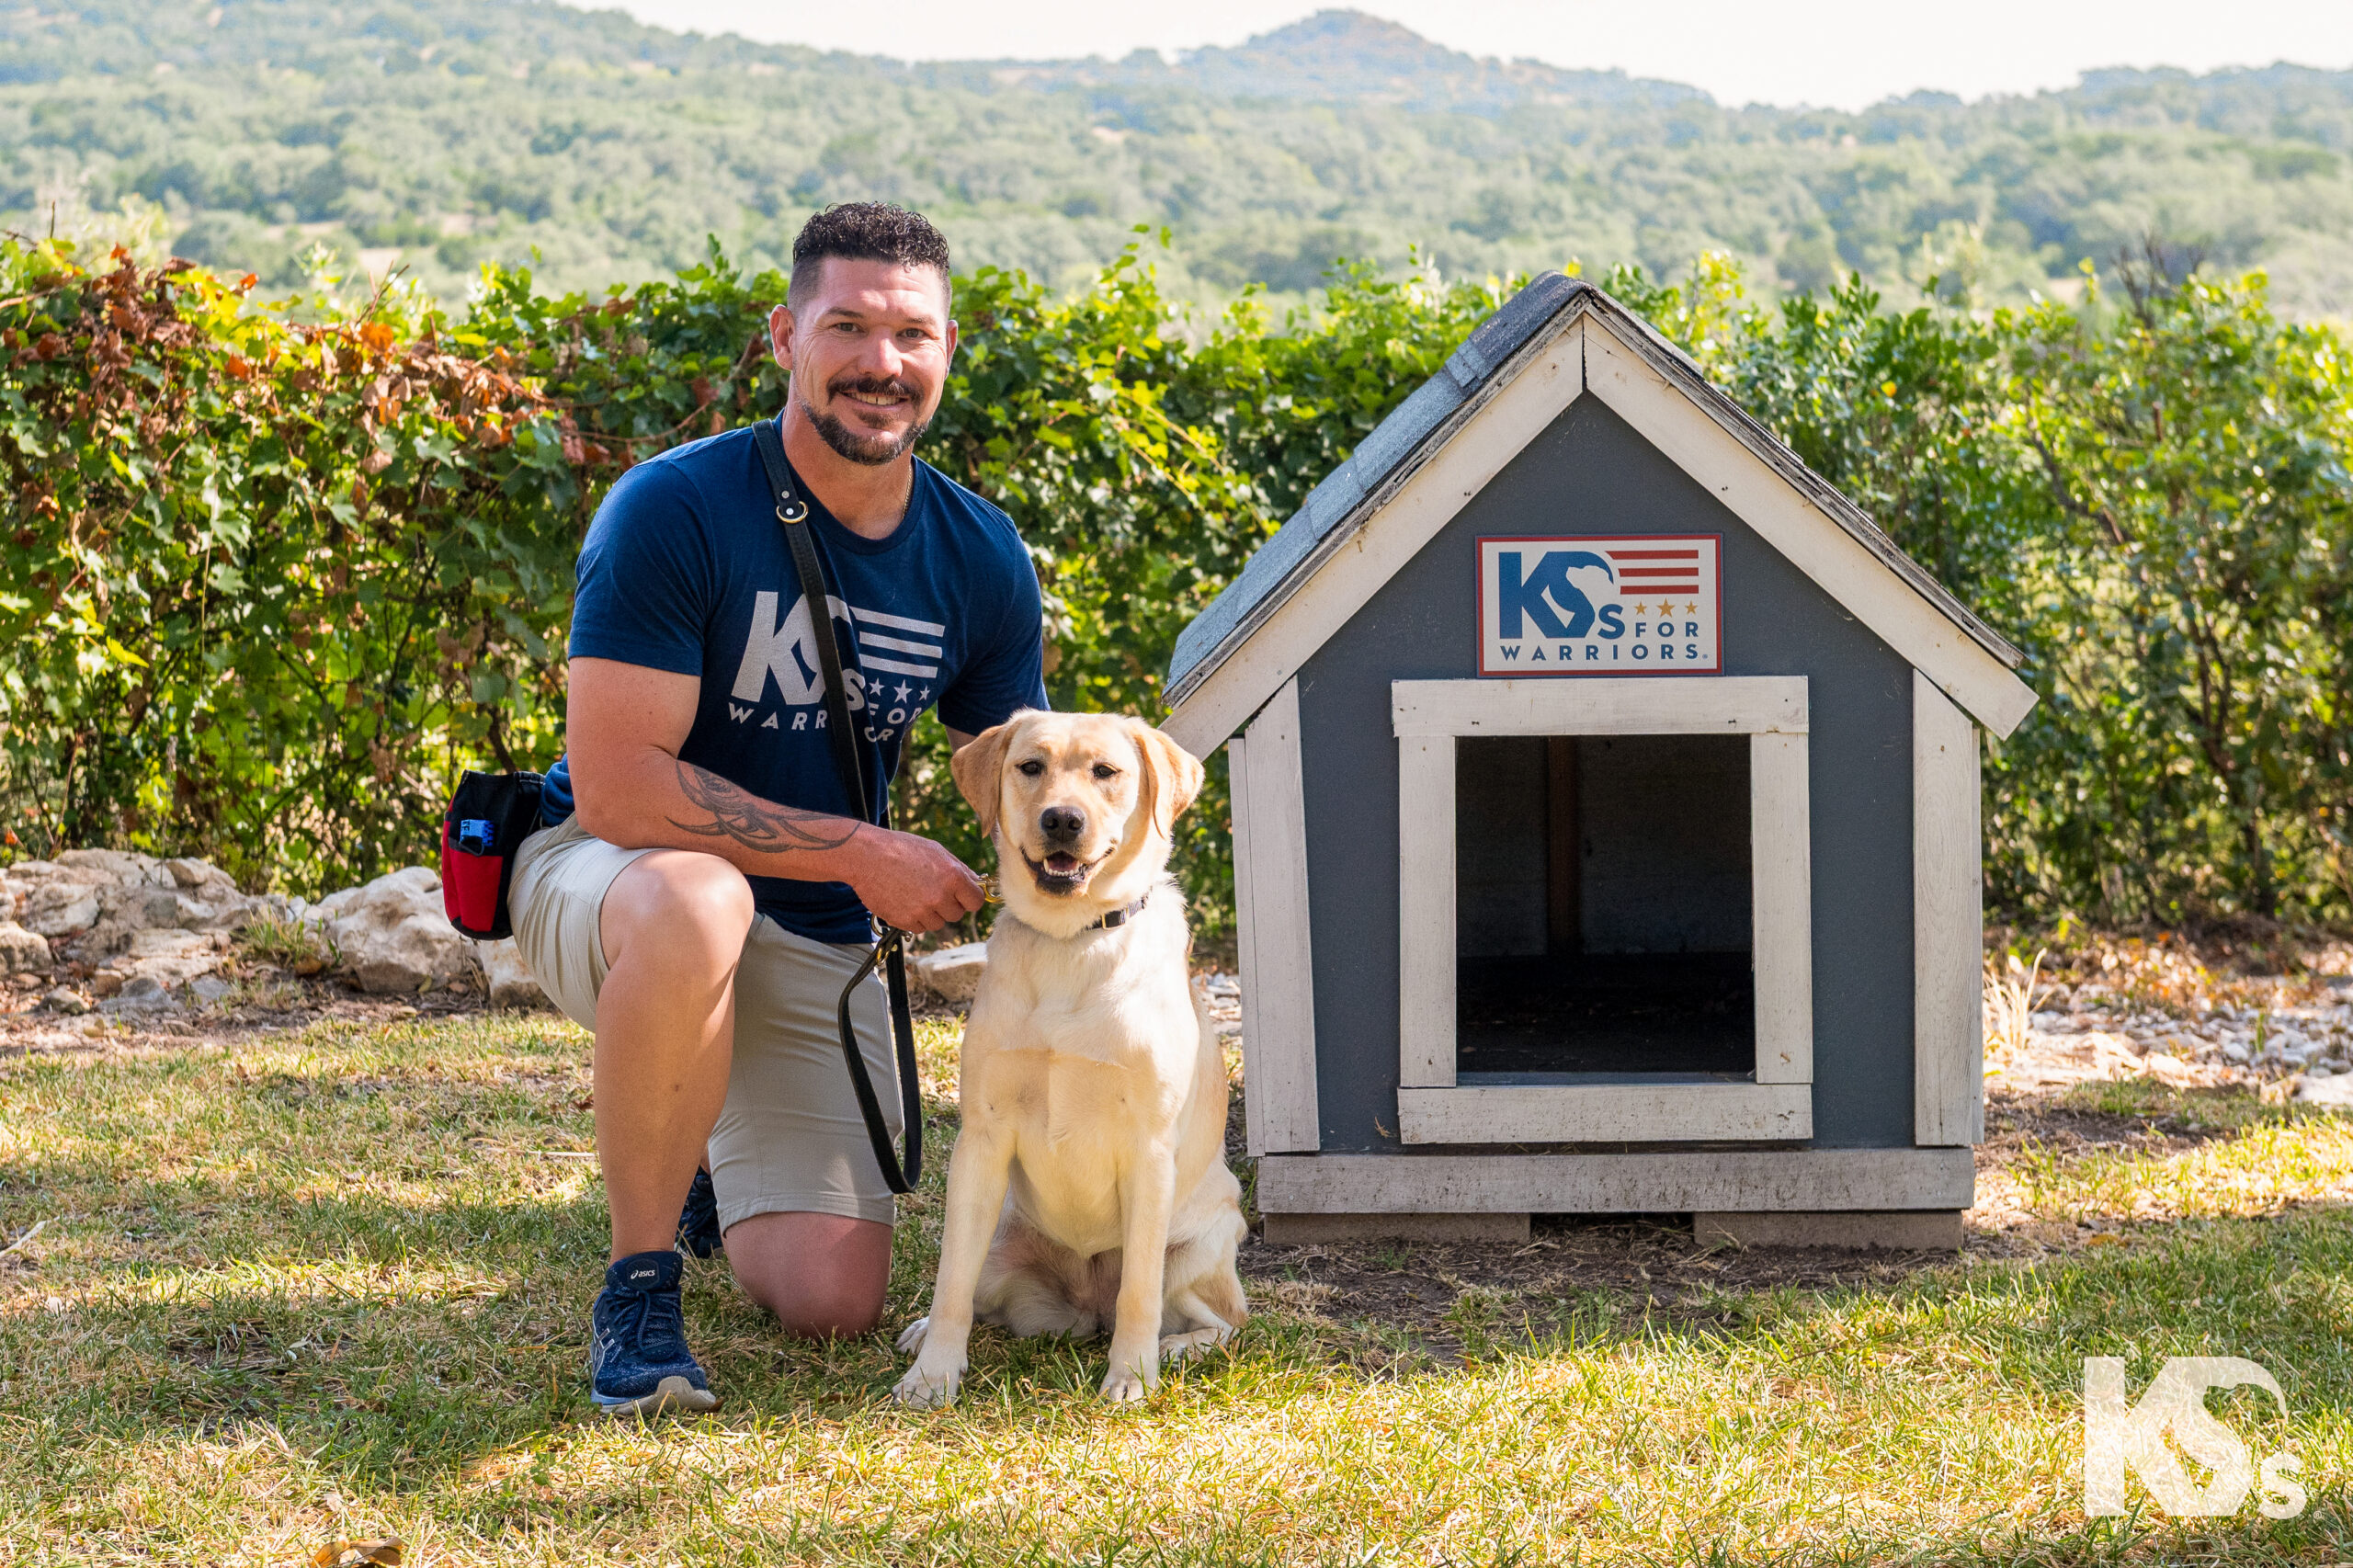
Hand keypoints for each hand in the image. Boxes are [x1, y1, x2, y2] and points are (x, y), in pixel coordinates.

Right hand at [850, 829, 984, 933]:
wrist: (866, 856)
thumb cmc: (901, 849)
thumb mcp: (936, 851)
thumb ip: (960, 869)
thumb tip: (978, 883)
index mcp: (953, 876)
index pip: (977, 902)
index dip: (969, 899)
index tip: (962, 896)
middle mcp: (940, 896)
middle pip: (957, 915)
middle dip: (948, 906)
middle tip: (931, 891)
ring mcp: (922, 911)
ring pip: (937, 924)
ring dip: (930, 914)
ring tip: (914, 894)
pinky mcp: (905, 921)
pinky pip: (919, 929)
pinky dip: (914, 919)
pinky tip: (904, 901)